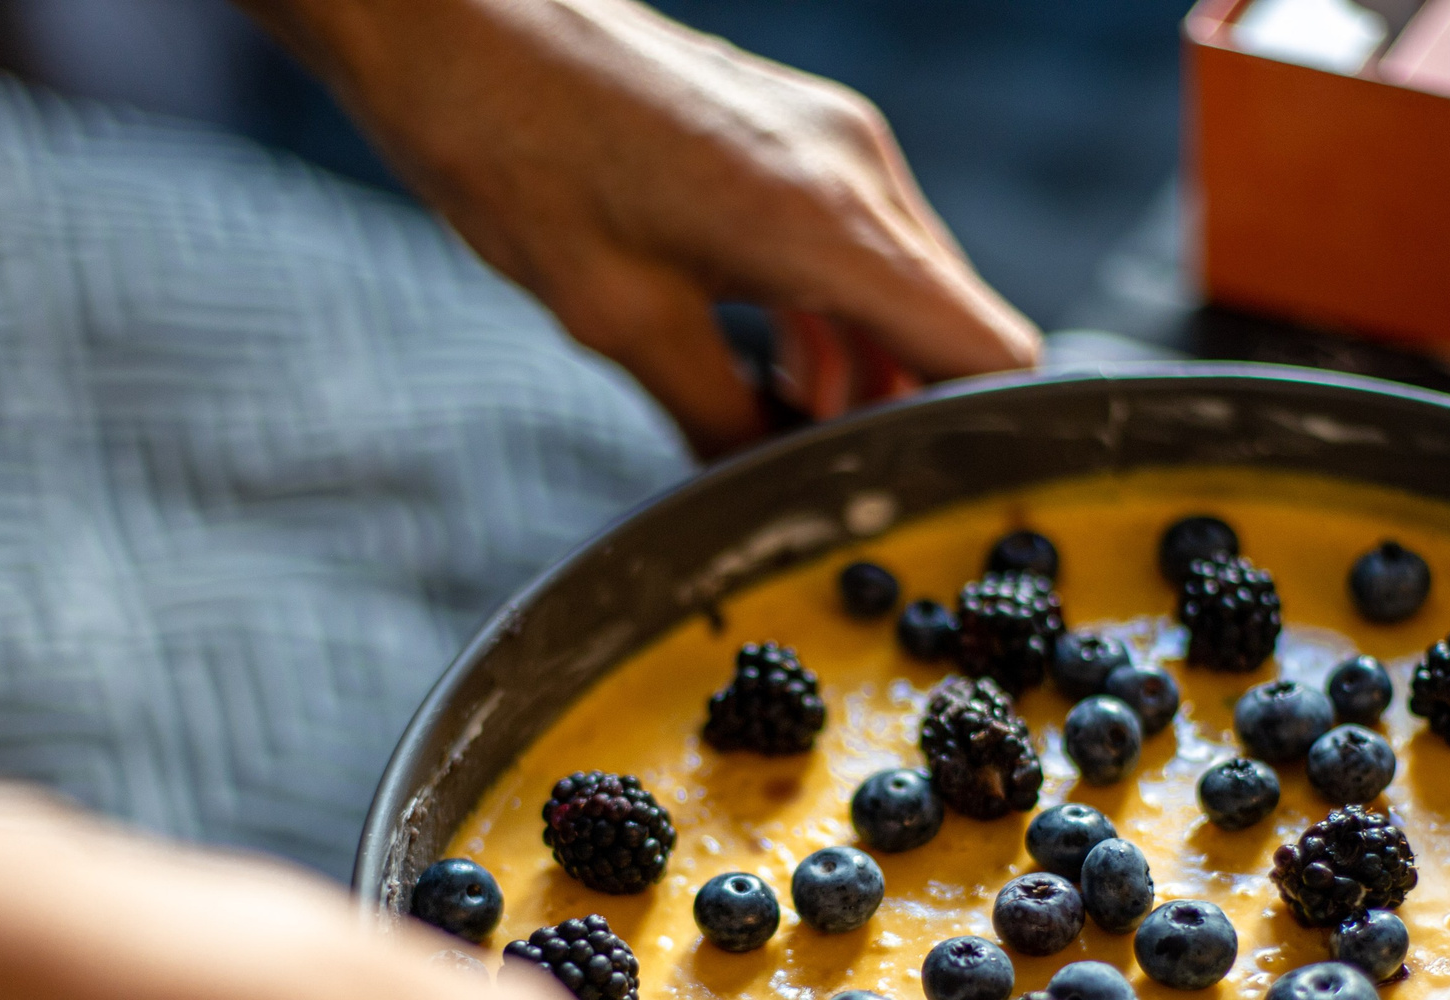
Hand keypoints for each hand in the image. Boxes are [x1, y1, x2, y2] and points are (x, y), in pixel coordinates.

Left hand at [261, 0, 1039, 452]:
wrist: (458, 21)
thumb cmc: (519, 147)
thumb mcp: (621, 323)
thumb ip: (719, 422)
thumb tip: (765, 498)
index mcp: (830, 223)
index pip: (990, 353)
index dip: (986, 441)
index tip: (941, 501)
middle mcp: (857, 171)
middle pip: (956, 328)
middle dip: (908, 416)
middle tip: (836, 488)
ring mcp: (834, 144)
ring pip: (906, 292)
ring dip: (865, 373)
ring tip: (781, 435)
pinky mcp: (799, 137)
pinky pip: (858, 250)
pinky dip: (834, 321)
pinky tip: (767, 371)